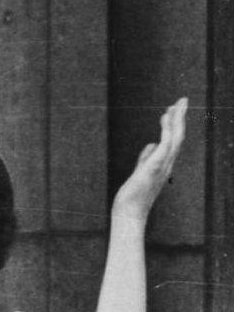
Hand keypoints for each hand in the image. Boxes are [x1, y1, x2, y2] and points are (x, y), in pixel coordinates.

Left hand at [112, 97, 187, 222]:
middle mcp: (167, 164)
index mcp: (164, 164)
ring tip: (175, 105)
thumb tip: (151, 144)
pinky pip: (164, 145)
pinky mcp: (154, 167)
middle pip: (178, 136)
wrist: (129, 212)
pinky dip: (166, 131)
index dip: (174, 124)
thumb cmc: (133, 195)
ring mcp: (163, 166)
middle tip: (182, 100)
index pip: (172, 140)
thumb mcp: (141, 171)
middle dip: (180, 117)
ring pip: (174, 138)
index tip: (172, 109)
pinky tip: (165, 118)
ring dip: (176, 120)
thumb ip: (146, 157)